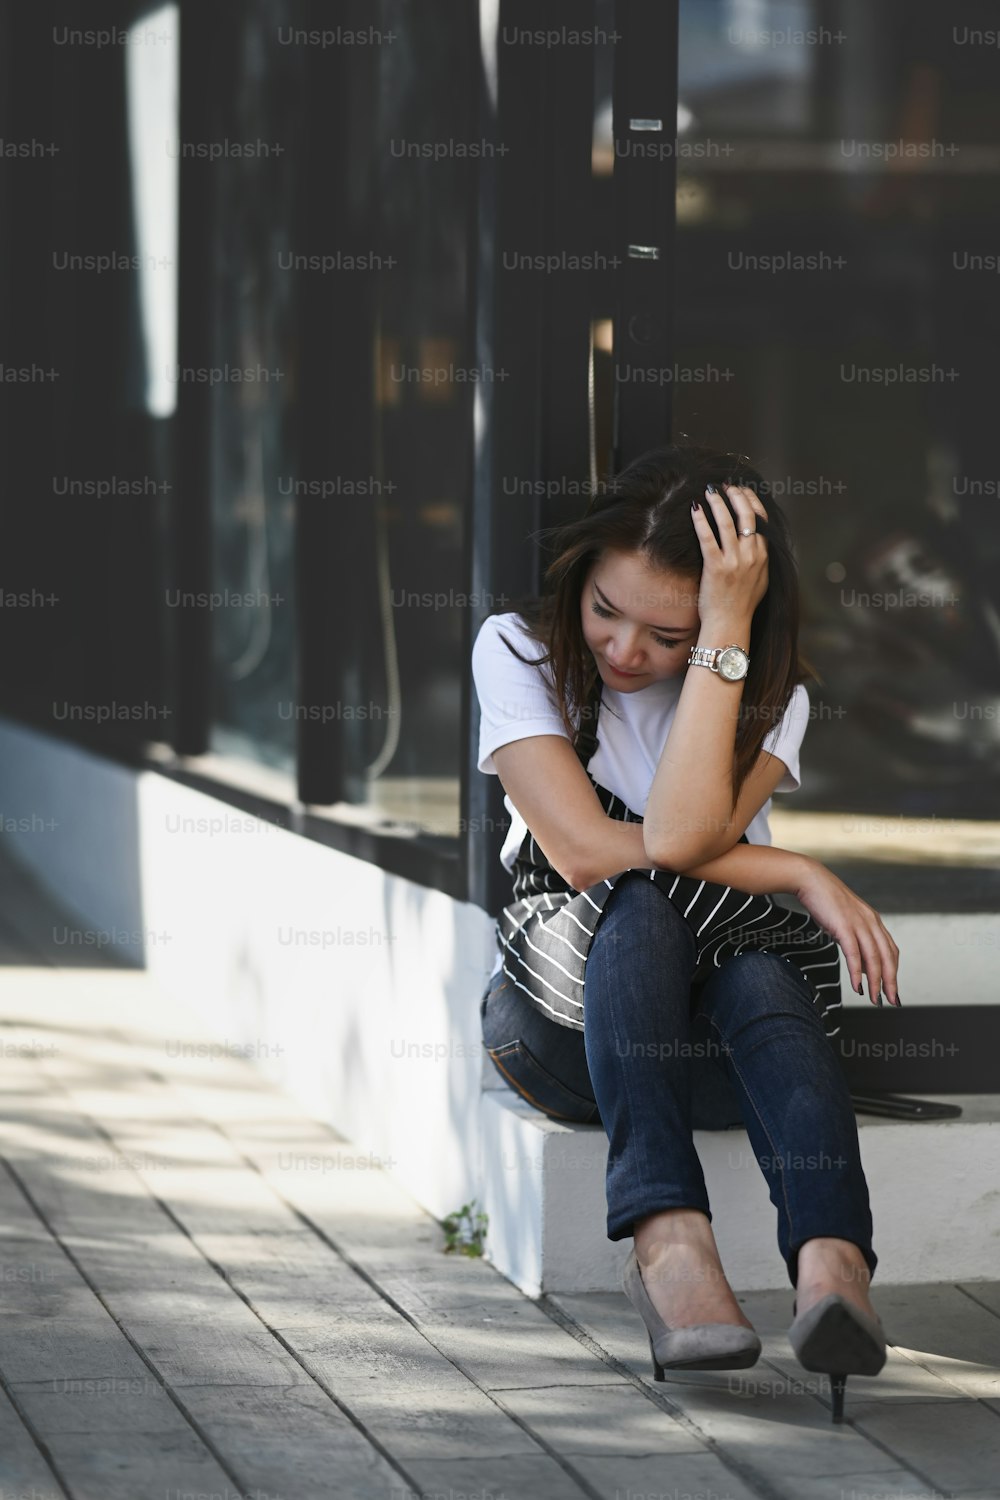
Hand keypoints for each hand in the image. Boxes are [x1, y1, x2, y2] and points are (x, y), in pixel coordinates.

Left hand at [692, 483, 769, 630]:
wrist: (730, 624)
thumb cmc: (742, 606)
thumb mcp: (761, 581)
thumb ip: (761, 560)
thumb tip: (758, 544)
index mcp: (763, 556)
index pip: (761, 520)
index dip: (751, 501)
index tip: (742, 491)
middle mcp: (751, 555)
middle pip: (746, 515)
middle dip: (736, 495)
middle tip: (725, 486)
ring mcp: (734, 561)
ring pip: (727, 521)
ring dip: (718, 502)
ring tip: (709, 491)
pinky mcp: (715, 567)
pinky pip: (707, 537)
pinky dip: (700, 520)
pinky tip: (694, 509)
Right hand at [794, 858, 900, 1004]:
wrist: (810, 879)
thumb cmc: (825, 901)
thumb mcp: (845, 920)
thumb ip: (855, 938)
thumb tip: (859, 963)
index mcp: (874, 921)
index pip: (891, 951)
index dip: (894, 972)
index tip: (892, 990)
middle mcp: (871, 922)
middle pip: (888, 958)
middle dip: (890, 982)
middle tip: (891, 1001)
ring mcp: (858, 924)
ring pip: (874, 959)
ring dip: (875, 982)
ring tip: (874, 999)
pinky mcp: (844, 926)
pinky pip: (854, 954)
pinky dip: (857, 972)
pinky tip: (857, 986)